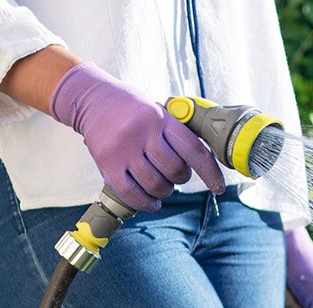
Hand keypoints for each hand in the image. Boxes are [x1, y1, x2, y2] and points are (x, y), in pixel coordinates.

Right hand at [49, 62, 225, 211]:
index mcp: (161, 117)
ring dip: (163, 192)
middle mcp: (143, 132)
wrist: (93, 99)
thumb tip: (204, 162)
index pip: (194, 149)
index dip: (210, 172)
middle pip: (175, 171)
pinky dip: (146, 203)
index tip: (219, 187)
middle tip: (174, 176)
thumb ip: (177, 132)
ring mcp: (124, 148)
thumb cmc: (133, 109)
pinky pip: (132, 194)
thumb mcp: (158, 110)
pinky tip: (151, 202)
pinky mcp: (107, 163)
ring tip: (160, 187)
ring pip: (155, 185)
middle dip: (180, 179)